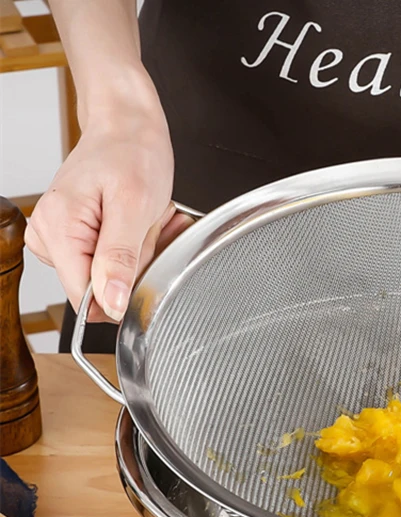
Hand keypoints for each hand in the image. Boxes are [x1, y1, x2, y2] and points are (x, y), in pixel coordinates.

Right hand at [25, 102, 192, 322]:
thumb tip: (111, 304)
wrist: (126, 125)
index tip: (142, 259)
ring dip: (139, 254)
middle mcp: (49, 233)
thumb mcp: (135, 207)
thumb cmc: (132, 152)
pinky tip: (139, 222)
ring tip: (144, 219)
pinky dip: (135, 246)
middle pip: (101, 286)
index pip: (83, 297)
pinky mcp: (74, 236)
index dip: (121, 293)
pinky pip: (112, 260)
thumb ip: (120, 261)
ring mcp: (58, 235)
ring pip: (110, 275)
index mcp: (57, 227)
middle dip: (135, 264)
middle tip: (148, 227)